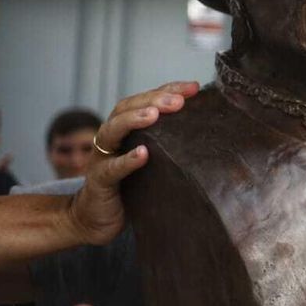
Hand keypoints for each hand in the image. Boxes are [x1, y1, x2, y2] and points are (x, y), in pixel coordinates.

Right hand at [66, 81, 198, 246]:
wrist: (96, 218)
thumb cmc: (131, 185)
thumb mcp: (153, 160)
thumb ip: (170, 143)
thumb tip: (209, 129)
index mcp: (126, 129)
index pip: (145, 100)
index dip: (167, 90)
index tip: (194, 87)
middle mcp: (111, 138)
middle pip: (126, 108)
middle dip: (153, 99)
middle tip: (178, 100)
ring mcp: (101, 158)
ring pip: (112, 131)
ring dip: (133, 120)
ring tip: (154, 114)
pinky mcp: (99, 182)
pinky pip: (110, 169)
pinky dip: (126, 160)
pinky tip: (143, 154)